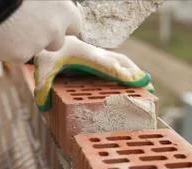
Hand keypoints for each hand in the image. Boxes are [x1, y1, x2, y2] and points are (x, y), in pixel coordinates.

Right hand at [0, 0, 82, 62]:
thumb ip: (51, 3)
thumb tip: (50, 8)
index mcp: (63, 9)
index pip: (75, 25)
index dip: (63, 24)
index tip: (53, 21)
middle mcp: (55, 30)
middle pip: (57, 43)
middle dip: (45, 38)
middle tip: (27, 25)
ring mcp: (38, 44)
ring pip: (35, 50)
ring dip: (26, 43)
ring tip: (8, 26)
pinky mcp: (19, 55)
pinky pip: (16, 55)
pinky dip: (9, 48)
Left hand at [33, 36, 152, 110]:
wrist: (54, 39)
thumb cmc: (51, 53)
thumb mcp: (43, 68)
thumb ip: (42, 86)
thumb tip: (43, 105)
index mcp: (85, 56)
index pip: (104, 64)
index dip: (118, 71)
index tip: (132, 79)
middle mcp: (97, 54)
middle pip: (120, 62)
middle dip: (134, 75)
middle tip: (148, 89)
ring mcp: (101, 55)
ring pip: (123, 62)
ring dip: (136, 73)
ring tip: (148, 88)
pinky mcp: (102, 58)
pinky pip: (120, 64)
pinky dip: (131, 71)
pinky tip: (137, 83)